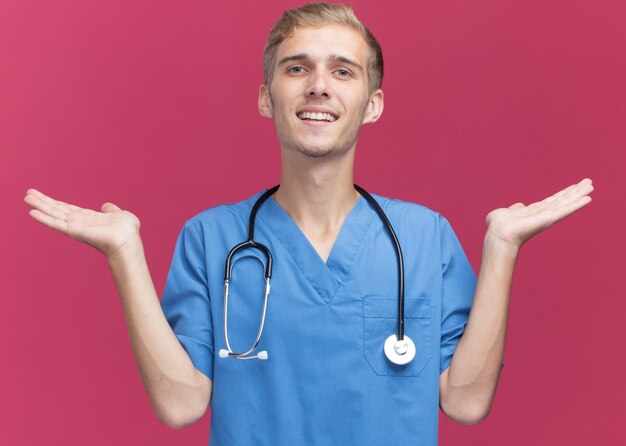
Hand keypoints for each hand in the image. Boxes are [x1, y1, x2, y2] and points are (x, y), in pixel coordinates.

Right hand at [24, 189, 140, 257]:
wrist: (128, 240)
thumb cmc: (127, 230)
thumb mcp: (119, 214)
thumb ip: (111, 210)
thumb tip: (106, 206)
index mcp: (88, 218)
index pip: (67, 208)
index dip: (54, 202)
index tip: (42, 195)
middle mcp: (79, 222)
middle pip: (56, 210)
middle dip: (42, 201)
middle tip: (27, 193)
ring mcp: (75, 227)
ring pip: (53, 214)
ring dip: (39, 206)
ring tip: (25, 198)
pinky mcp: (73, 231)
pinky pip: (55, 224)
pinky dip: (43, 218)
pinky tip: (32, 212)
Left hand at [485, 178, 593, 248]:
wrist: (499, 233)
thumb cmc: (498, 226)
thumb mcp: (505, 213)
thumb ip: (514, 209)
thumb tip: (518, 206)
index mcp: (534, 212)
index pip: (552, 201)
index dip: (563, 193)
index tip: (574, 186)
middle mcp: (543, 214)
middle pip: (563, 200)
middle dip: (576, 191)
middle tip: (589, 182)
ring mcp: (548, 216)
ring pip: (567, 203)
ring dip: (580, 194)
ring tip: (592, 186)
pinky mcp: (549, 219)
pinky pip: (566, 210)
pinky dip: (577, 204)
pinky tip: (588, 198)